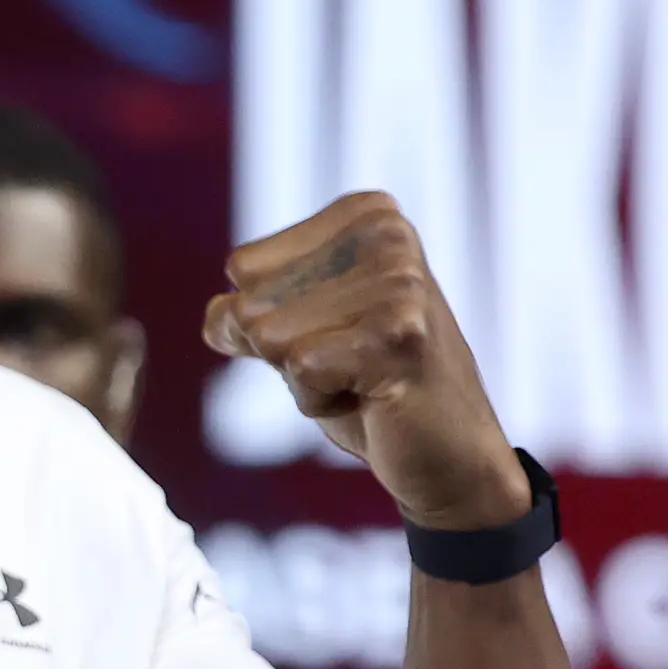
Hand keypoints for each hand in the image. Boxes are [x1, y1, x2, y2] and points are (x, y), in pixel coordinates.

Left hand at [206, 193, 529, 527]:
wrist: (447, 453)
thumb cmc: (367, 387)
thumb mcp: (296, 333)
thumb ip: (245, 312)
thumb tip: (220, 314)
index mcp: (365, 215)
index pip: (244, 268)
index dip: (272, 320)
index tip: (337, 334)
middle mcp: (387, 233)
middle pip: (251, 303)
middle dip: (286, 352)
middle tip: (353, 364)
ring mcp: (399, 282)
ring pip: (269, 336)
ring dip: (304, 377)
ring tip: (364, 378)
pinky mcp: (400, 334)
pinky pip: (298, 369)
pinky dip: (318, 400)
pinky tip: (373, 398)